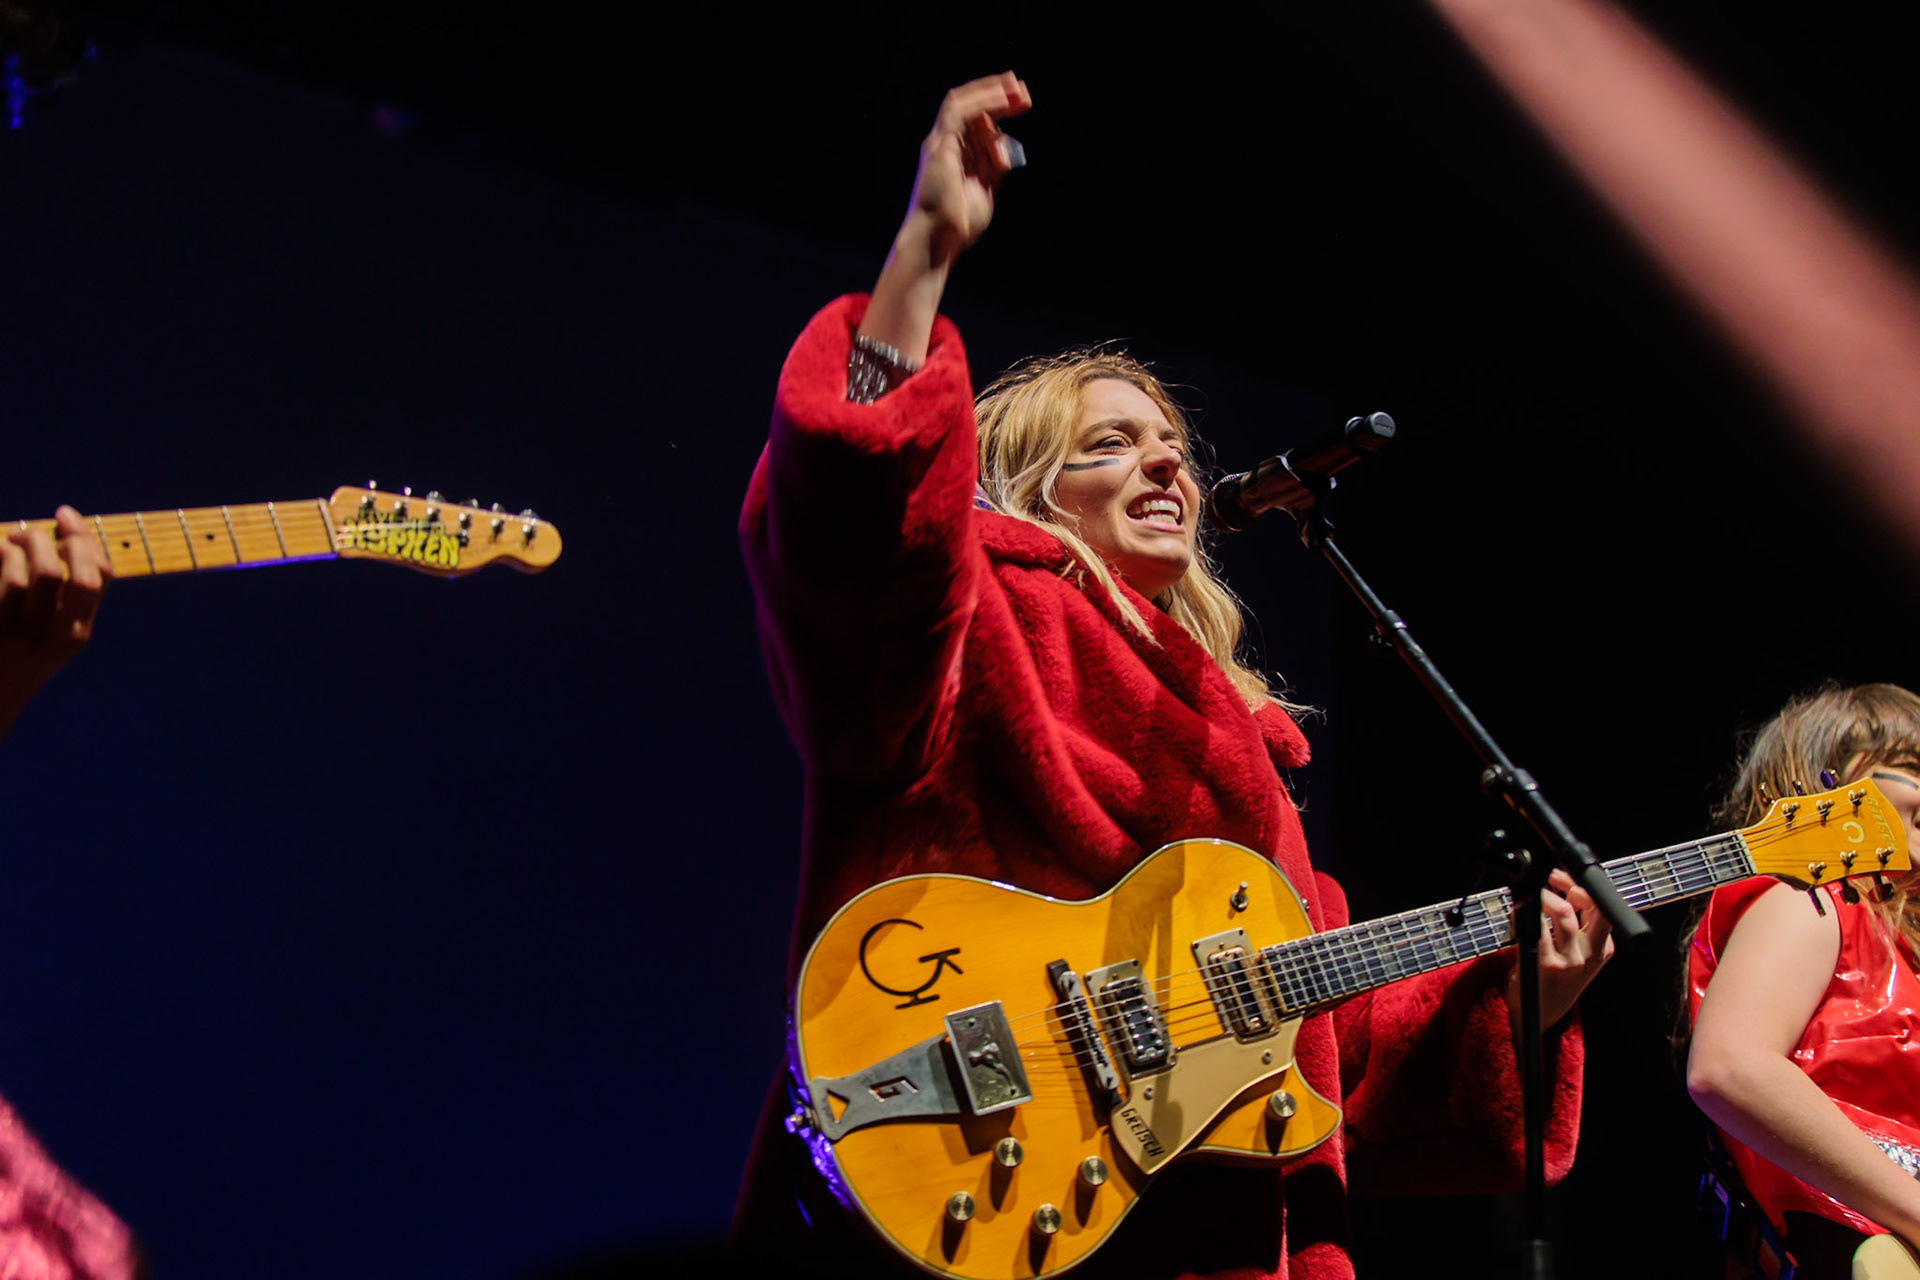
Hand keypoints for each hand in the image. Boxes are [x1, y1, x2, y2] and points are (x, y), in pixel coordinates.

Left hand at [0, 505, 109, 741]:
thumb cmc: (17, 657)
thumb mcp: (52, 637)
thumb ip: (65, 599)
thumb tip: (64, 540)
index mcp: (77, 633)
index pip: (100, 578)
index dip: (86, 540)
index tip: (67, 517)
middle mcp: (56, 635)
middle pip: (80, 578)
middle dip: (69, 540)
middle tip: (52, 522)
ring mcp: (23, 632)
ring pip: (40, 574)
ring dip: (30, 543)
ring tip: (18, 537)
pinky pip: (6, 578)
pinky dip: (4, 554)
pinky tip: (0, 551)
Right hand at [902, 72, 1031, 266]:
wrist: (939, 240)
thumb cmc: (960, 224)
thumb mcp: (986, 188)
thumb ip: (995, 166)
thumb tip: (1006, 145)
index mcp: (957, 154)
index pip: (978, 120)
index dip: (1000, 108)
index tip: (1023, 102)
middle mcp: (946, 144)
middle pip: (971, 107)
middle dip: (997, 93)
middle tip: (1022, 89)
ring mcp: (940, 144)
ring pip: (962, 102)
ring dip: (989, 91)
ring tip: (1014, 87)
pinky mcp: (939, 147)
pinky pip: (959, 113)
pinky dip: (981, 102)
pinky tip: (1002, 100)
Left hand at [1506, 868, 1614, 1033]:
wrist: (1537, 1017)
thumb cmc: (1551, 980)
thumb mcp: (1576, 954)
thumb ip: (1575, 926)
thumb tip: (1560, 888)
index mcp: (1602, 949)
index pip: (1601, 907)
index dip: (1579, 886)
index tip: (1560, 878)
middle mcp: (1591, 954)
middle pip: (1591, 904)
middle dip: (1568, 884)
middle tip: (1548, 879)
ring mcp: (1571, 961)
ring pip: (1563, 911)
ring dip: (1543, 896)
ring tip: (1529, 897)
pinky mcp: (1547, 965)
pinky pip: (1537, 928)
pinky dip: (1524, 913)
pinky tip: (1517, 913)